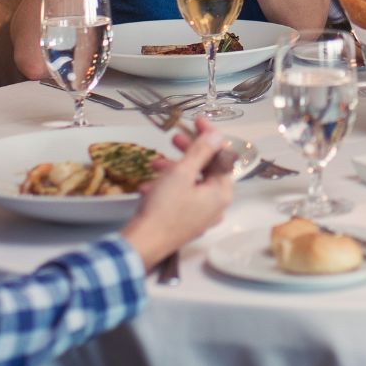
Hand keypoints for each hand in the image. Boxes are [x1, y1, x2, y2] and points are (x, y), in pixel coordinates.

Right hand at [120, 122, 234, 268]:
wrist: (143, 244)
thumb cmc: (164, 207)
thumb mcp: (182, 173)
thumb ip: (201, 152)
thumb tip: (218, 136)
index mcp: (221, 193)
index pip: (222, 157)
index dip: (209, 136)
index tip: (196, 121)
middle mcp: (216, 206)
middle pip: (207, 170)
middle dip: (189, 153)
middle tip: (174, 138)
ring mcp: (201, 217)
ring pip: (191, 184)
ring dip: (174, 170)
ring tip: (154, 164)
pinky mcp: (185, 223)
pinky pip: (181, 198)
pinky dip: (167, 188)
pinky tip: (148, 186)